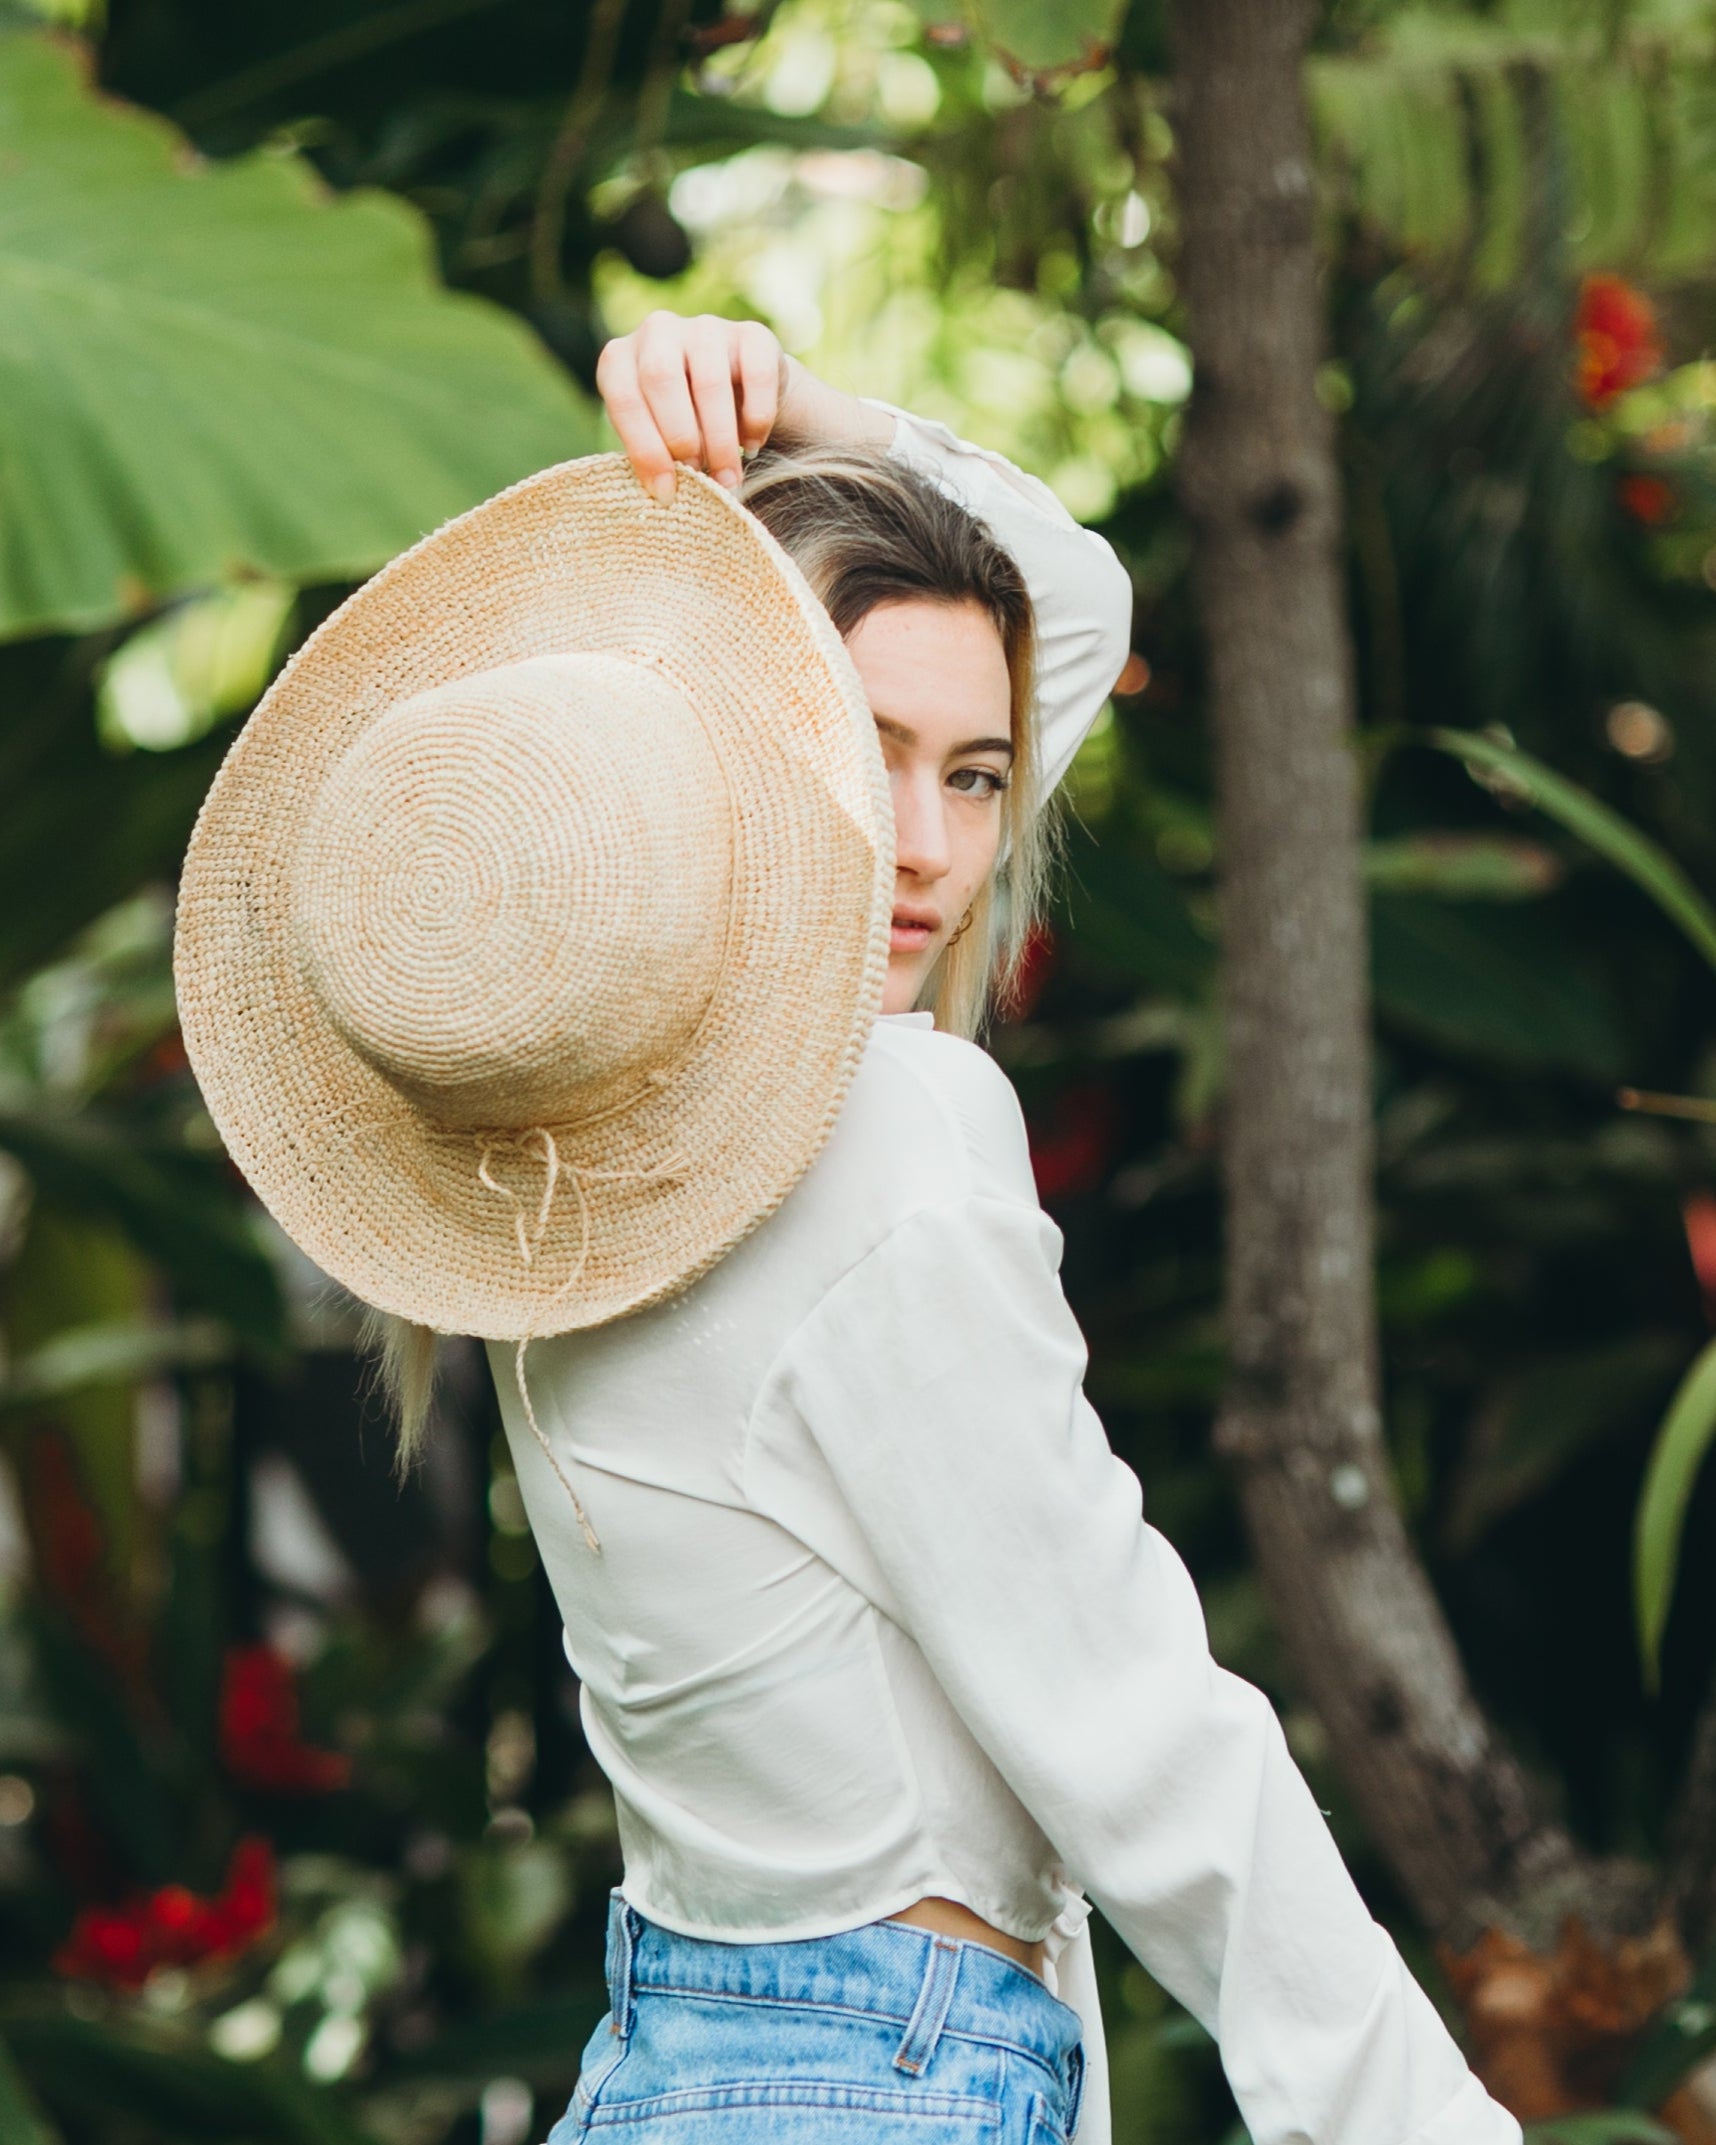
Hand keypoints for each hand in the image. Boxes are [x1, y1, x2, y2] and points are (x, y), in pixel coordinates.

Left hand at [595, 312, 785, 503]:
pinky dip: (756, 419)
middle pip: (661, 378)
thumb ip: (653, 457)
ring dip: (720, 440)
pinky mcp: (751, 334)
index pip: (624, 398)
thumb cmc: (683, 426)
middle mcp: (657, 331)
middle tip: (699, 478)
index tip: (666, 492)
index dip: (645, 449)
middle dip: (681, 438)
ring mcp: (705, 327)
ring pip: (710, 381)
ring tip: (728, 478)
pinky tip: (752, 445)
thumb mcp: (656, 439)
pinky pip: (756, 376)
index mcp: (620, 359)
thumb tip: (666, 493)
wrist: (736, 393)